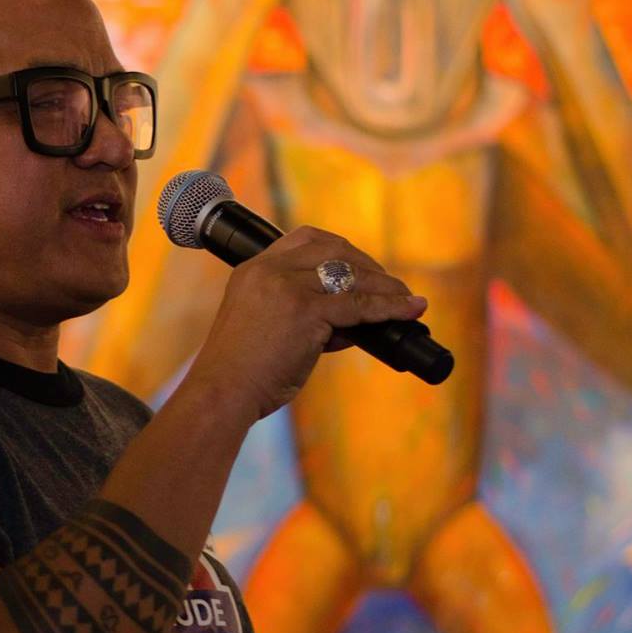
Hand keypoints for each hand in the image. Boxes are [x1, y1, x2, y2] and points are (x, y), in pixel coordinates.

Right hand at [184, 226, 426, 420]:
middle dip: (368, 265)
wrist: (221, 392)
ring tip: (408, 299)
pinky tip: (410, 310)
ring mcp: (285, 287)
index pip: (305, 239)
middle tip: (391, 286)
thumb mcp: (266, 327)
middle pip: (333, 249)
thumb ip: (301, 315)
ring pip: (351, 275)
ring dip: (385, 287)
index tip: (361, 267)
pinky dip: (389, 308)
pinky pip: (358, 305)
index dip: (340, 249)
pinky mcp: (304, 311)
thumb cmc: (242, 372)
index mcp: (253, 269)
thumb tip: (351, 323)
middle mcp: (268, 270)